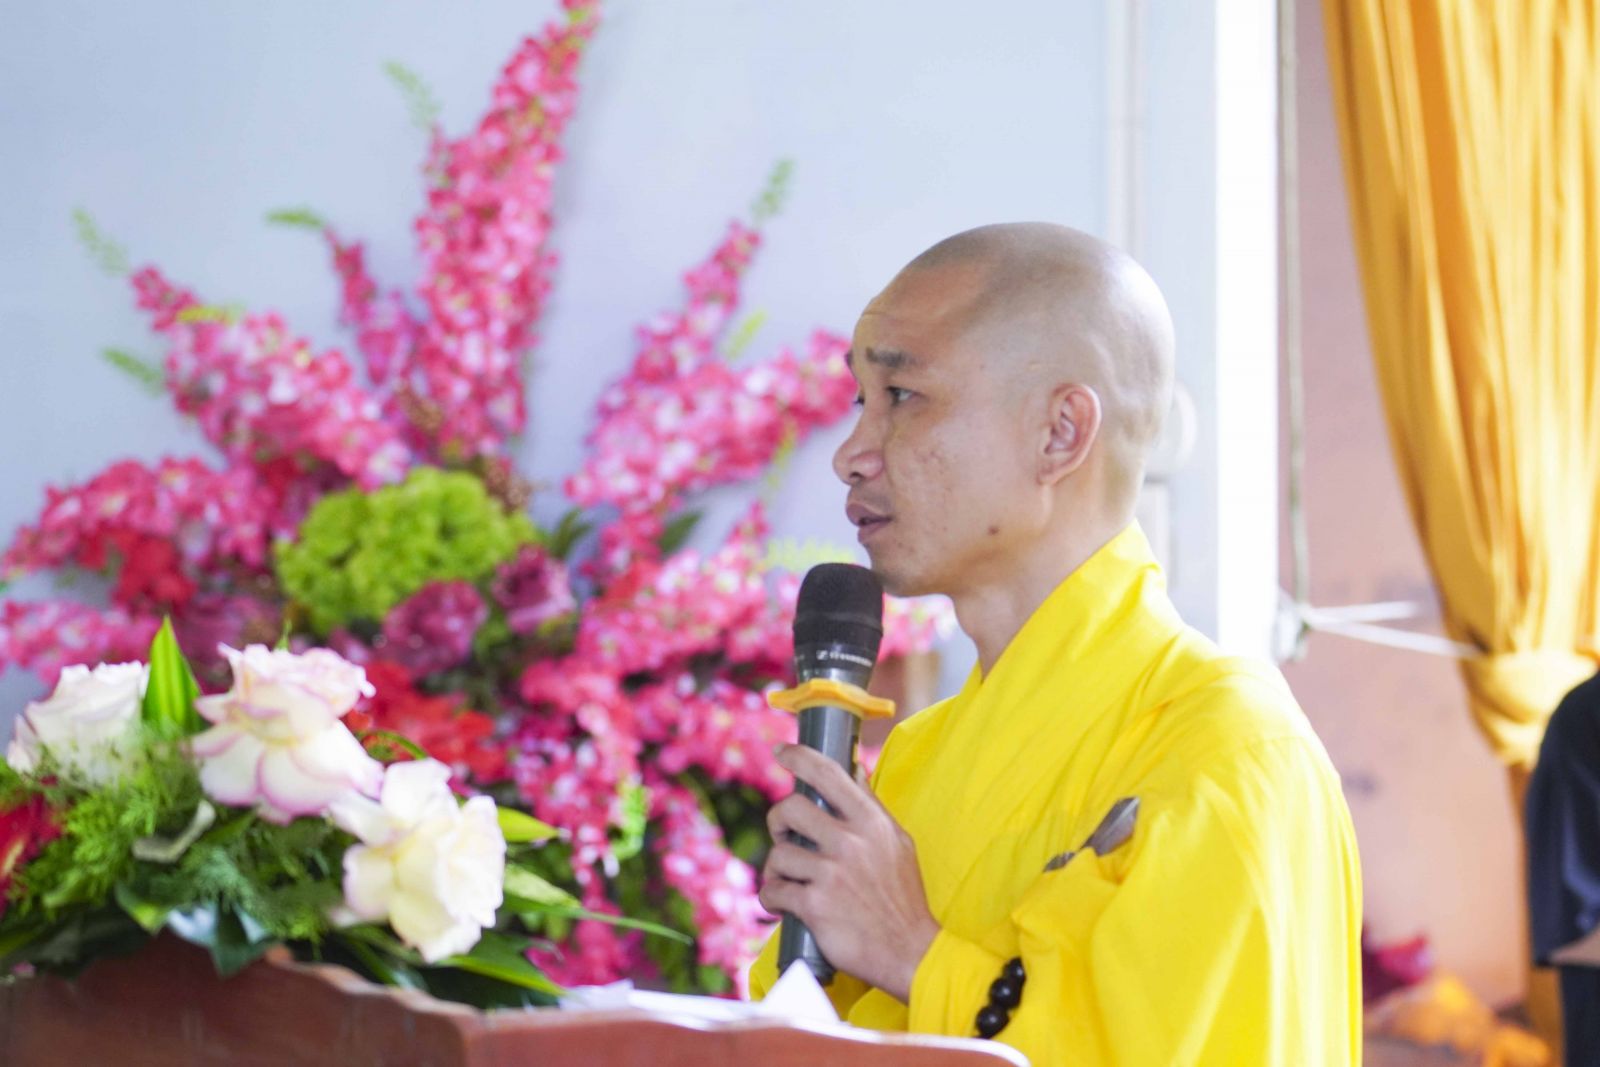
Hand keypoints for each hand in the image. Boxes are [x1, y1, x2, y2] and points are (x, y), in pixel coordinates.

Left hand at [758, 742, 940, 1002]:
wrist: (910, 951)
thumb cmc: (902, 896)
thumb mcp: (898, 843)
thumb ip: (872, 806)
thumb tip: (854, 768)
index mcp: (871, 822)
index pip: (829, 773)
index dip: (798, 757)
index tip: (781, 750)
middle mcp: (851, 842)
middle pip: (790, 808)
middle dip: (778, 821)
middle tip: (784, 836)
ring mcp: (831, 874)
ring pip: (777, 854)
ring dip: (776, 869)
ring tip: (788, 880)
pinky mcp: (814, 905)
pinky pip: (773, 892)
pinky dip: (771, 898)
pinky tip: (781, 903)